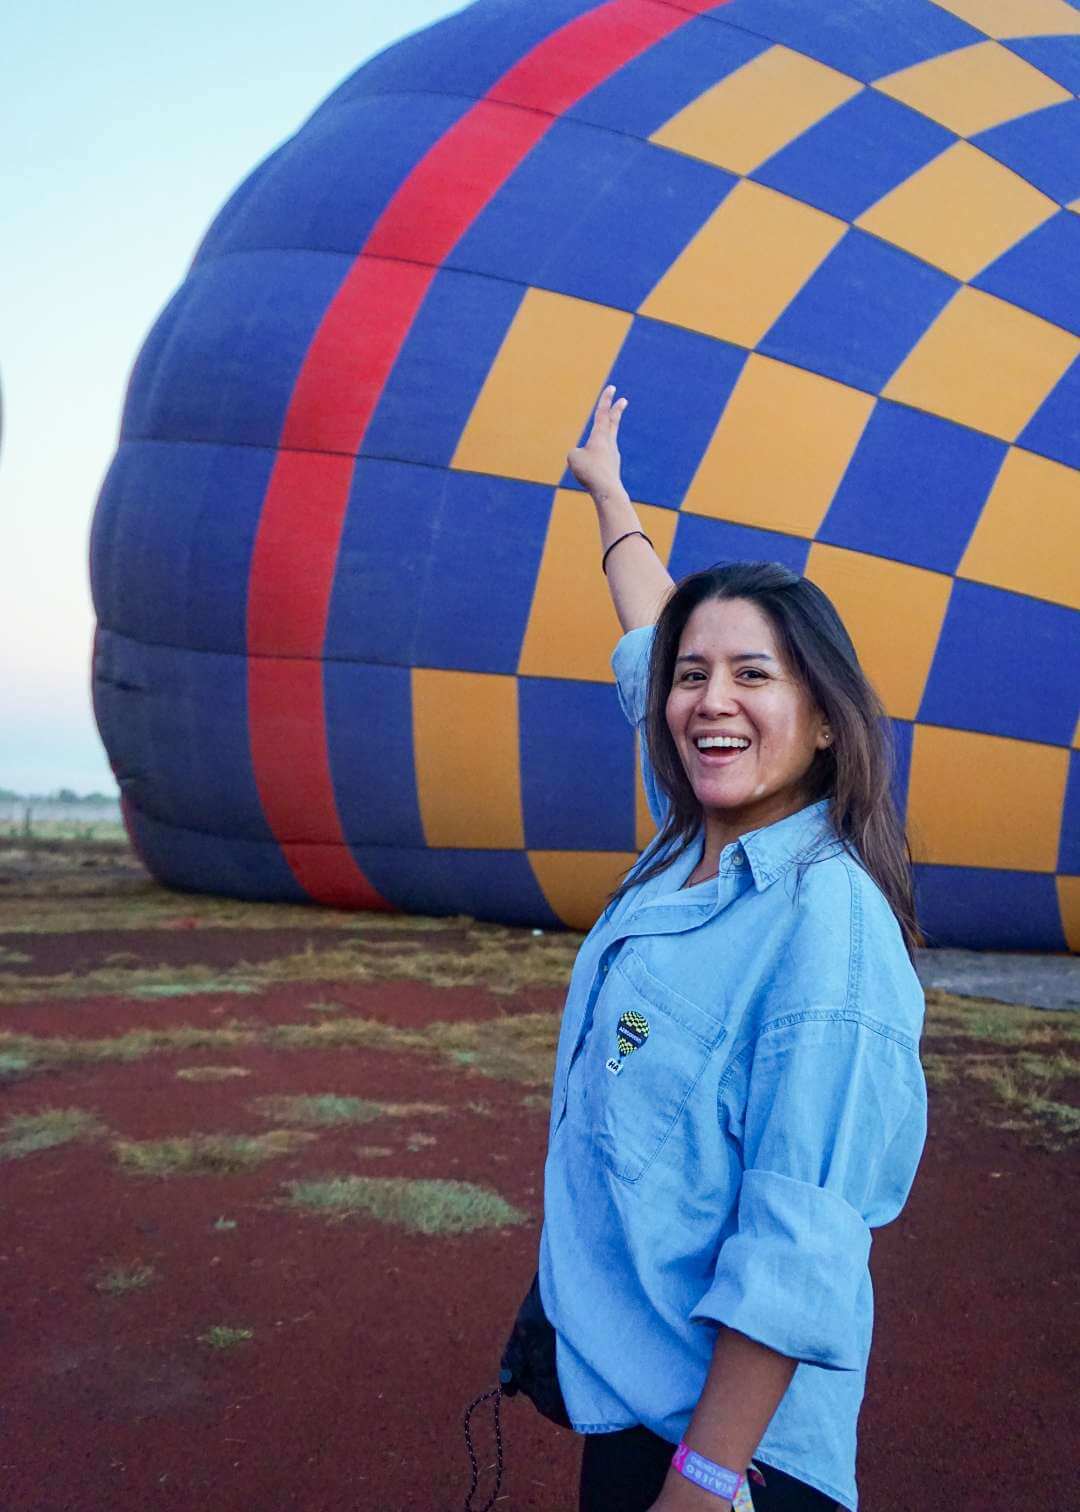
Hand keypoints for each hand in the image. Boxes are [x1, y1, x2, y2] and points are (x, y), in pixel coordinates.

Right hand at [567, 383, 627, 501]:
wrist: (606, 490)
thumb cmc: (589, 471)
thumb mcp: (573, 458)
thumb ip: (576, 453)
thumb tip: (582, 457)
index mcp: (600, 436)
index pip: (603, 414)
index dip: (606, 400)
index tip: (612, 388)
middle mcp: (609, 443)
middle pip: (613, 423)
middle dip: (617, 411)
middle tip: (624, 400)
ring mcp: (613, 455)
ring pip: (603, 447)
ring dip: (595, 451)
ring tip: (586, 466)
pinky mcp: (612, 468)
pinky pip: (598, 464)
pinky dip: (592, 466)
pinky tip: (590, 477)